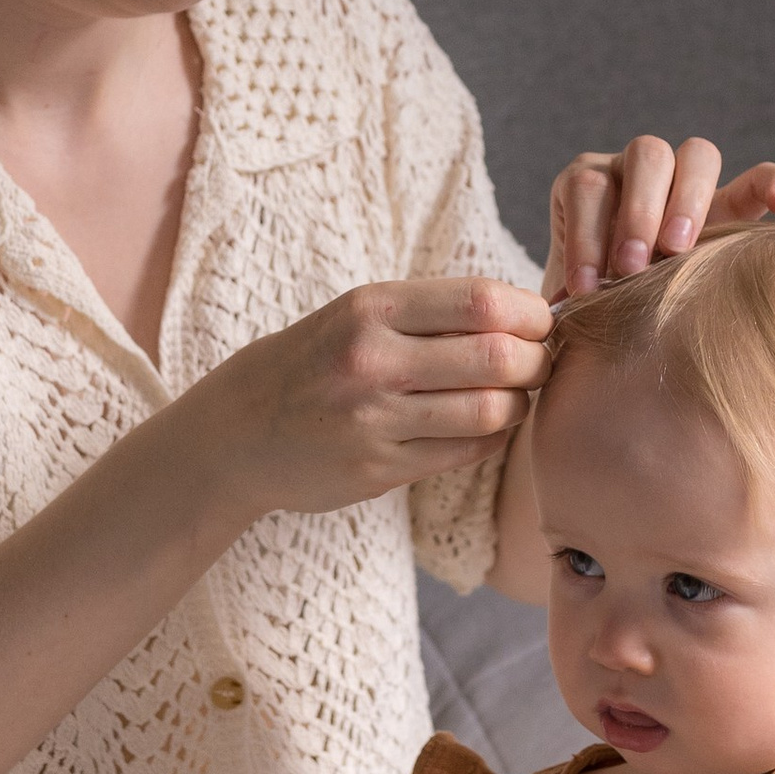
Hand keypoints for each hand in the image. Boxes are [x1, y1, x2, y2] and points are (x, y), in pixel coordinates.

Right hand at [192, 278, 551, 521]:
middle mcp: (371, 361)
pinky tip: (481, 426)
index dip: (531, 313)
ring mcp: (373, 421)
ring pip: (491, 410)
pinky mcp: (377, 471)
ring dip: (519, 403)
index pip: (483, 302)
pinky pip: (466, 452)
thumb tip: (532, 313)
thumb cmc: (313, 363)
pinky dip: (491, 437)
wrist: (235, 432)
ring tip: (511, 396)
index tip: (539, 323)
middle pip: (499, 357)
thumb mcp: (357, 316)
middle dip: (538, 361)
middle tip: (537, 363)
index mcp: (369, 309)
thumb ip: (433, 312)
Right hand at [545, 142, 774, 299]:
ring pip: (645, 157)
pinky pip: (586, 188)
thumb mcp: (678, 309)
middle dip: (688, 202)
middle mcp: (675, 177)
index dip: (773, 182)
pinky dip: (587, 238)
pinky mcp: (579, 176)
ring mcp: (626, 168)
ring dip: (638, 214)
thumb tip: (742, 334)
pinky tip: (586, 282)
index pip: (755, 183)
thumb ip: (704, 299)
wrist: (578, 317)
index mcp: (716, 208)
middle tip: (673, 251)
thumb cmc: (640, 314)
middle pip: (698, 155)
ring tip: (626, 270)